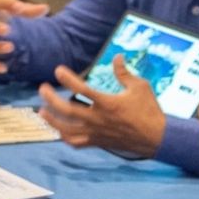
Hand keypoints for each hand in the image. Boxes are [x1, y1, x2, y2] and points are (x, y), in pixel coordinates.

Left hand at [37, 55, 166, 157]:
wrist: (157, 138)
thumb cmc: (149, 110)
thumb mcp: (139, 86)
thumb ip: (124, 73)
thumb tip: (117, 57)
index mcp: (108, 103)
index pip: (82, 89)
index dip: (68, 78)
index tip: (58, 70)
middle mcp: (98, 119)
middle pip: (67, 110)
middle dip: (51, 99)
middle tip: (42, 88)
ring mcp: (97, 132)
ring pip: (67, 129)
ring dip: (52, 120)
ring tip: (42, 111)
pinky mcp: (98, 142)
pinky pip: (77, 142)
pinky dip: (64, 137)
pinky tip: (58, 131)